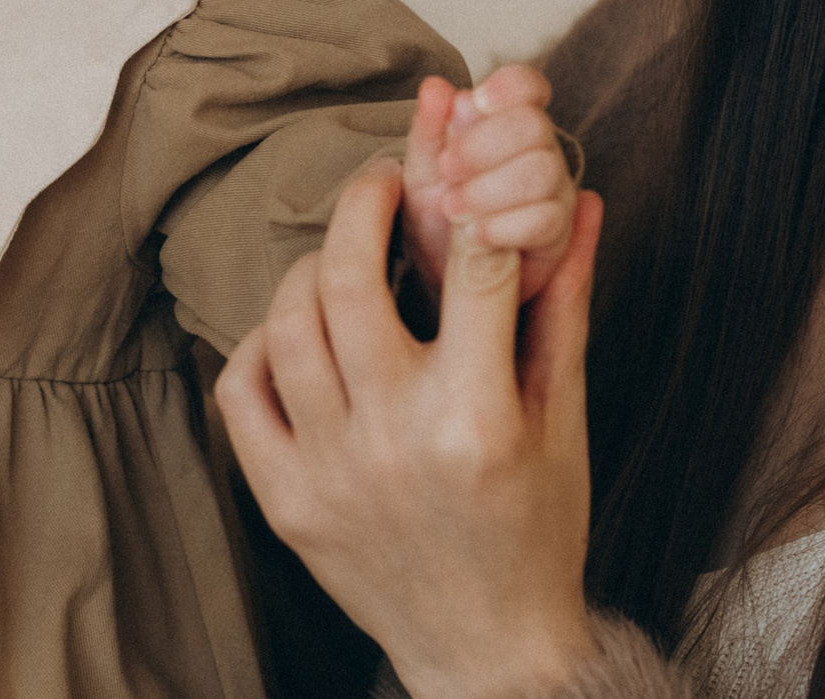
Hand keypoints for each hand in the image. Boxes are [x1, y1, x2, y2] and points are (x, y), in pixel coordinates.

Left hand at [216, 161, 604, 698]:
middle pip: (349, 276)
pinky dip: (264, 342)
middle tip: (381, 178)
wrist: (486, 649)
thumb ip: (564, 307)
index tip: (462, 174)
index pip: (471, 266)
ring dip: (313, 266)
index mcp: (477, 419)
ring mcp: (329, 471)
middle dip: (363, 201)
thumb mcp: (563, 419)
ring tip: (345, 254)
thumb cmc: (537, 530)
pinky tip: (303, 331)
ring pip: (287, 321)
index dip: (469, 201)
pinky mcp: (284, 500)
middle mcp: (394, 439)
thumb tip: (581, 210)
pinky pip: (242, 387)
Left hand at [401, 66, 579, 303]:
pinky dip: (504, 225)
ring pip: (542, 171)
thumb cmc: (434, 219)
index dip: (509, 87)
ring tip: (453, 208)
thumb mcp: (420, 172)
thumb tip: (436, 88)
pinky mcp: (556, 236)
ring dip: (489, 189)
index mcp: (506, 125)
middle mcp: (538, 153)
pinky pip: (545, 219)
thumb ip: (429, 130)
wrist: (439, 281)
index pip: (528, 87)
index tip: (476, 103)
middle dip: (484, 145)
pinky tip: (475, 235)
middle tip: (447, 170)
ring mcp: (553, 193)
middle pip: (534, 125)